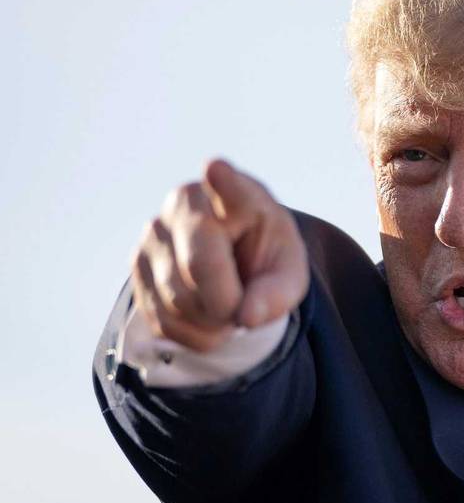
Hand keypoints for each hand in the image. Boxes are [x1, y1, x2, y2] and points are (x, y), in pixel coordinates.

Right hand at [130, 159, 308, 350]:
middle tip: (246, 306)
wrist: (234, 264)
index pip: (226, 185)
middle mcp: (183, 206)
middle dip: (227, 301)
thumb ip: (277, 293)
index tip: (216, 169)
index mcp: (232, 193)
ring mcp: (153, 236)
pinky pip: (161, 318)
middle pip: (198, 265)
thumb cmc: (265, 258)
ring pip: (176, 298)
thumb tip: (247, 317)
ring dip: (212, 321)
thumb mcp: (288, 272)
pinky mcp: (136, 268)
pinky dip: (193, 333)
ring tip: (229, 307)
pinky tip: (208, 317)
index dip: (222, 181)